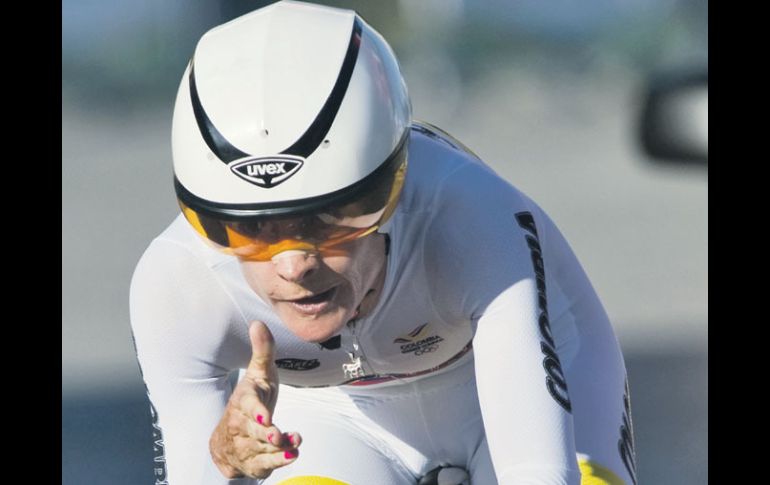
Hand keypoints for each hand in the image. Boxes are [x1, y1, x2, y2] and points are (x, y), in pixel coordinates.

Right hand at [209, 321, 301, 478]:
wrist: (227, 438)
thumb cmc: (250, 399)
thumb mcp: (258, 374)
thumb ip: (262, 351)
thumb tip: (258, 323)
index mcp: (243, 400)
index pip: (246, 405)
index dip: (255, 411)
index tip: (265, 416)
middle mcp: (241, 424)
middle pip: (253, 430)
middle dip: (265, 434)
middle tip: (278, 434)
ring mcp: (245, 445)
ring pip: (260, 449)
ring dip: (276, 449)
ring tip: (292, 445)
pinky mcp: (252, 462)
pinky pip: (264, 464)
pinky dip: (277, 462)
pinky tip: (292, 454)